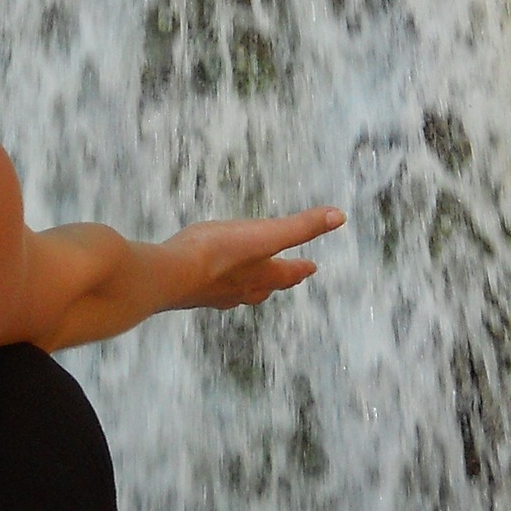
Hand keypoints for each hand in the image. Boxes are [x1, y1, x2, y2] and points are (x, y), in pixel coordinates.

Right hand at [162, 206, 344, 310]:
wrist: (169, 274)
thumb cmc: (218, 253)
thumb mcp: (265, 234)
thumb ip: (301, 226)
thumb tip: (340, 216)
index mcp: (262, 276)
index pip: (289, 274)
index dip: (301, 269)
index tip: (312, 267)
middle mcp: (241, 290)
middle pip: (265, 288)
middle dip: (277, 281)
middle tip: (286, 277)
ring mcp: (214, 294)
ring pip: (238, 292)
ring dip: (248, 287)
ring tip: (248, 283)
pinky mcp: (190, 292)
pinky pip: (210, 290)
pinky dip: (217, 286)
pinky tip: (207, 282)